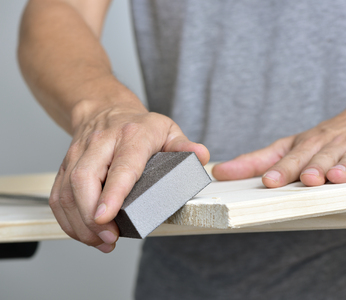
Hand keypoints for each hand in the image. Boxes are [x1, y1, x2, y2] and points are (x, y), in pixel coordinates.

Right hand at [49, 102, 208, 251]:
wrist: (105, 109)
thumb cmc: (139, 126)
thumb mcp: (168, 130)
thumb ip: (184, 146)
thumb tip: (201, 156)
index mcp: (130, 136)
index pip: (121, 166)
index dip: (112, 193)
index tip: (106, 217)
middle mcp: (100, 144)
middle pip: (84, 179)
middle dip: (90, 215)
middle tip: (109, 237)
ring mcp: (79, 154)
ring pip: (66, 190)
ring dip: (79, 222)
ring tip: (100, 241)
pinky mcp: (66, 166)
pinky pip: (58, 195)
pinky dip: (68, 219)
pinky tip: (85, 233)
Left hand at [212, 96, 345, 187]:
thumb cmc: (327, 138)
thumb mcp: (291, 146)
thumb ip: (256, 161)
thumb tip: (220, 172)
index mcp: (308, 144)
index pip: (292, 158)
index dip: (282, 170)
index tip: (270, 181)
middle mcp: (333, 143)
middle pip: (322, 158)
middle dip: (313, 168)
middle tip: (307, 179)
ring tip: (337, 177)